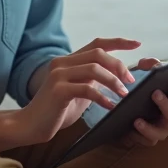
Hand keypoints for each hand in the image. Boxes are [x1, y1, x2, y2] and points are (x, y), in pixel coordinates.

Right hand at [18, 37, 139, 144]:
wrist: (30, 125)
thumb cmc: (56, 111)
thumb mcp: (78, 91)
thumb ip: (92, 81)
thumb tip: (117, 78)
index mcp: (68, 60)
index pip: (96, 43)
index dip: (118, 42)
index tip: (137, 44)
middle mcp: (62, 63)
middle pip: (98, 54)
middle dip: (118, 66)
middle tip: (130, 82)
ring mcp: (58, 75)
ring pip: (94, 69)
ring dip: (113, 81)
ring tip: (123, 94)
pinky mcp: (58, 90)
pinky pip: (87, 89)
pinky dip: (102, 97)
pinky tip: (110, 106)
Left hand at [122, 68, 167, 147]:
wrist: (127, 117)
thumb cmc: (144, 94)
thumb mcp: (147, 76)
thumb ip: (151, 65)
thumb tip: (154, 64)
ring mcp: (167, 128)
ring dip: (165, 106)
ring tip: (155, 94)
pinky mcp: (152, 138)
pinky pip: (151, 136)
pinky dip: (145, 129)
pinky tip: (137, 121)